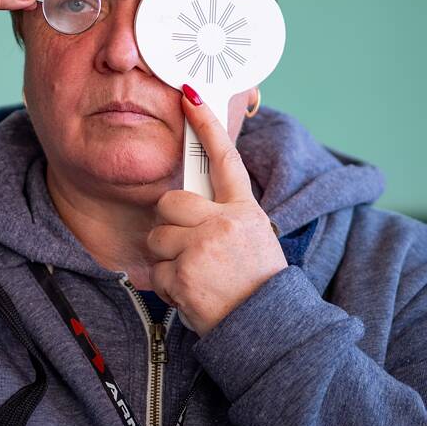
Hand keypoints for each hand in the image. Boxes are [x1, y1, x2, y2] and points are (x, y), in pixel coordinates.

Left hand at [146, 90, 286, 334]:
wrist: (270, 331)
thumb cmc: (257, 284)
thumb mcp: (254, 239)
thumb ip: (224, 216)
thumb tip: (189, 201)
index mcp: (245, 210)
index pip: (224, 158)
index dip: (206, 124)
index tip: (189, 94)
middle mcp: (225, 223)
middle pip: (170, 203)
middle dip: (171, 226)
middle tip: (192, 250)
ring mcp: (204, 248)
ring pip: (157, 236)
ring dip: (168, 259)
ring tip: (197, 275)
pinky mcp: (185, 275)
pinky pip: (156, 271)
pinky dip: (169, 287)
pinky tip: (193, 295)